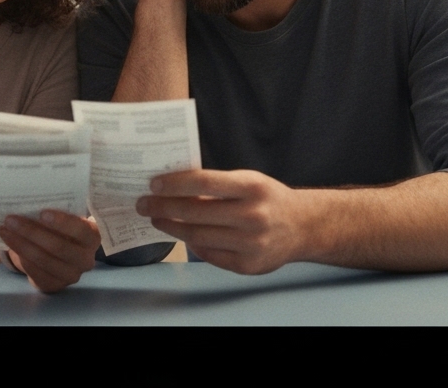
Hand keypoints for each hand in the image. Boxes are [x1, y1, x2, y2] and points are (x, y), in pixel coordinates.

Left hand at [0, 211, 99, 292]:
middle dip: (31, 232)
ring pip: (44, 260)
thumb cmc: (61, 226)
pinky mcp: (55, 285)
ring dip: (21, 244)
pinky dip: (21, 257)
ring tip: (4, 229)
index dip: (62, 222)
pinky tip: (9, 244)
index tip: (41, 212)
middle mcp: (86, 259)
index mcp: (92, 237)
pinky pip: (36, 272)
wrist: (58, 251)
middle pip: (58, 247)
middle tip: (10, 219)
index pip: (81, 230)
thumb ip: (57, 209)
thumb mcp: (64, 216)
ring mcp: (72, 275)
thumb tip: (31, 199)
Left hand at [137, 169, 306, 275]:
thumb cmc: (267, 199)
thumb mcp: (248, 181)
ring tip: (157, 219)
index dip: (175, 184)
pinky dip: (193, 245)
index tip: (153, 184)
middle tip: (144, 204)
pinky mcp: (248, 265)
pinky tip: (183, 236)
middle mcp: (253, 216)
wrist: (302, 227)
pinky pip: (209, 255)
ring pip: (198, 236)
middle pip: (196, 212)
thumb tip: (172, 187)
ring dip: (172, 227)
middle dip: (163, 208)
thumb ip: (216, 185)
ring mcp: (251, 243)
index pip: (204, 182)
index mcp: (253, 187)